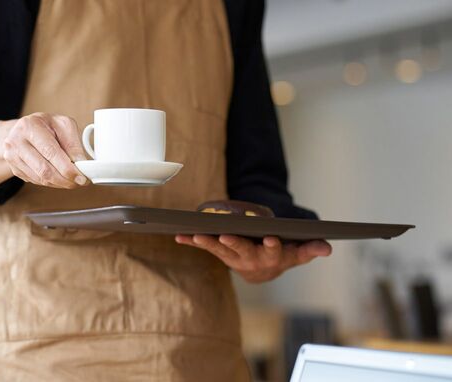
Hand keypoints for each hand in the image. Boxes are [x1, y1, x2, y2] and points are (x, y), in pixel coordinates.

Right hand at [3, 113, 88, 188]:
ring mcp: (12, 156)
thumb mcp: (63, 125)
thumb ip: (73, 143)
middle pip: (44, 170)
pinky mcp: (14, 169)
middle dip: (65, 180)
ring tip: (72, 180)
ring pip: (40, 179)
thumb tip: (81, 163)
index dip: (67, 168)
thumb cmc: (46, 125)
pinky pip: (36, 181)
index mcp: (29, 126)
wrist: (25, 129)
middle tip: (79, 182)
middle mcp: (16, 141)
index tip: (81, 177)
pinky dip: (51, 182)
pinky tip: (59, 177)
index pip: (50, 152)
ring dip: (59, 183)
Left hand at [175, 234, 331, 283]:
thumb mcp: (298, 253)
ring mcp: (234, 257)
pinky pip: (205, 247)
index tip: (272, 238)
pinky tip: (179, 236)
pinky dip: (192, 242)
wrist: (263, 270)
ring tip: (196, 235)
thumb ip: (311, 249)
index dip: (273, 245)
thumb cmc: (282, 255)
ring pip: (220, 250)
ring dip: (208, 243)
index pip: (274, 252)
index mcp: (272, 257)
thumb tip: (327, 248)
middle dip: (234, 243)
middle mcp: (251, 259)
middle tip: (226, 237)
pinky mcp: (220, 252)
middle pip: (243, 251)